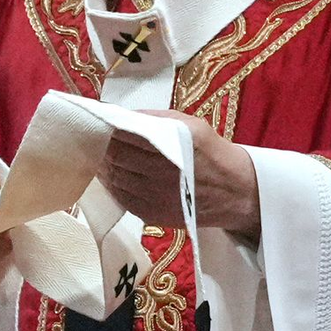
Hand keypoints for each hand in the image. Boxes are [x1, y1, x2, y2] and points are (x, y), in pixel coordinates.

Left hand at [97, 110, 259, 241]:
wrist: (236, 192)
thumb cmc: (211, 152)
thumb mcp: (190, 124)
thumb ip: (155, 118)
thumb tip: (121, 115)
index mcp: (172, 145)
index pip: (125, 136)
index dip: (107, 130)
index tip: (98, 122)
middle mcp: (162, 173)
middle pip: (116, 158)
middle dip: (102, 147)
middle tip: (95, 138)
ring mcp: (156, 198)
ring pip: (115, 179)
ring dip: (104, 166)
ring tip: (100, 155)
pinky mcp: (153, 215)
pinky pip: (122, 199)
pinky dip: (112, 186)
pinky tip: (111, 175)